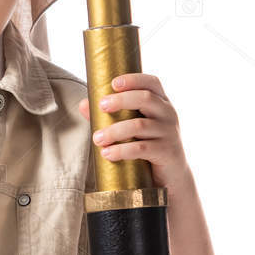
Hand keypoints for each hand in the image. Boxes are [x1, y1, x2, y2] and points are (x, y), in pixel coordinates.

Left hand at [76, 73, 189, 188]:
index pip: (151, 83)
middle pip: (145, 98)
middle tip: (100, 106)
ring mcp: (169, 132)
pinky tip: (107, 153)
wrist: (171, 174)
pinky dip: (121, 150)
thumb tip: (83, 104)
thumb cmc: (147, 144)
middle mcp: (167, 114)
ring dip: (114, 131)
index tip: (113, 83)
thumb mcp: (131, 127)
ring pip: (139, 125)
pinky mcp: (167, 151)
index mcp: (160, 102)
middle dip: (120, 100)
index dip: (133, 79)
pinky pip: (142, 148)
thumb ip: (108, 115)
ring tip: (96, 138)